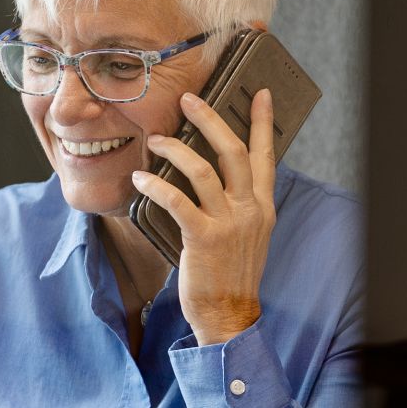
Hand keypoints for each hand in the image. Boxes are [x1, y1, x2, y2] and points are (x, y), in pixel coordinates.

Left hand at [132, 88, 275, 345]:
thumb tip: (219, 179)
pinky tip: (141, 179)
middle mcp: (249, 210)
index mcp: (262, 206)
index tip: (259, 94)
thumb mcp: (248, 236)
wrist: (228, 314)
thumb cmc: (230, 274)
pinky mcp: (203, 238)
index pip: (265, 156)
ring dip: (176, 149)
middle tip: (188, 100)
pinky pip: (176, 201)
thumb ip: (240, 206)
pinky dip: (156, 186)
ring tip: (156, 140)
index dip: (262, 123)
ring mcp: (228, 224)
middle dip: (210, 120)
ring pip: (203, 171)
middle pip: (233, 151)